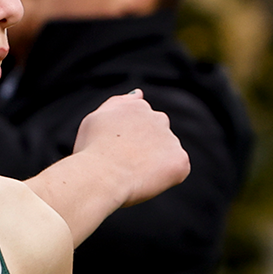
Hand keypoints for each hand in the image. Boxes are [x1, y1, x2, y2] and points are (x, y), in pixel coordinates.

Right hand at [71, 91, 189, 206]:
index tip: (117, 151)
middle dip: (147, 148)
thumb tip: (139, 93)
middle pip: (158, 135)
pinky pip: (178, 170)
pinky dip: (166, 177)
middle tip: (126, 163)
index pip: (142, 121)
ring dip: (156, 163)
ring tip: (133, 173)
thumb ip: (119, 102)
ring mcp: (171, 140)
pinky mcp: (180, 160)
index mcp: (138, 108)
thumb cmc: (92, 150)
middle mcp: (158, 119)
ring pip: (168, 153)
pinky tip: (146, 180)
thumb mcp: (95, 118)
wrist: (101, 175)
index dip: (129, 140)